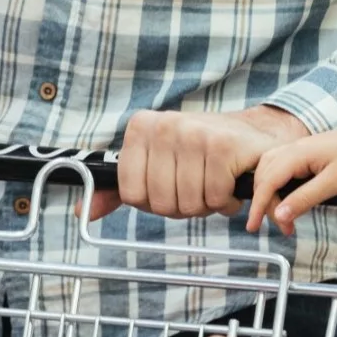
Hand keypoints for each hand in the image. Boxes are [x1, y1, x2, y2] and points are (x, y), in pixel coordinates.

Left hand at [90, 105, 309, 219]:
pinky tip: (231, 180)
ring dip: (206, 203)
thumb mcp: (156, 164)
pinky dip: (226, 200)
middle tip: (198, 184)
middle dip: (183, 204)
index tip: (171, 183)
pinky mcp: (223, 147)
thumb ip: (120, 188)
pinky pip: (215, 198)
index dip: (153, 200)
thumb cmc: (201, 155)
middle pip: (159, 203)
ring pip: (187, 203)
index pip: (131, 193)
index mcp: (141, 127)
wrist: (254, 136)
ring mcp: (193, 133)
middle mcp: (164, 124)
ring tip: (215, 181)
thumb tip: (82, 211)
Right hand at [246, 123, 336, 235]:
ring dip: (271, 194)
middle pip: (265, 176)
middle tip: (281, 226)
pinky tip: (287, 199)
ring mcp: (299, 149)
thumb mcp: (333, 184)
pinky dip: (278, 185)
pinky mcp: (306, 154)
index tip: (253, 226)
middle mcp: (294, 148)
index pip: (267, 181)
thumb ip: (304, 199)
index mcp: (298, 153)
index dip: (259, 205)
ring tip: (282, 216)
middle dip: (266, 203)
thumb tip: (280, 215)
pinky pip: (282, 168)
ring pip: (270, 171)